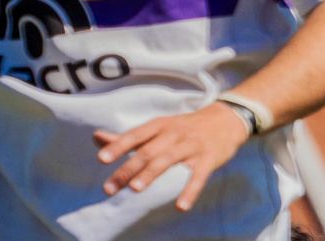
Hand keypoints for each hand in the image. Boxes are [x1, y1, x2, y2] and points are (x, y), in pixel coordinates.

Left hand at [94, 103, 250, 209]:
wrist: (227, 118)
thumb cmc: (186, 127)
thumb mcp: (160, 127)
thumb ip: (130, 137)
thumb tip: (97, 137)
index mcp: (161, 125)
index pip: (137, 135)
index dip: (119, 146)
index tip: (102, 159)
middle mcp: (175, 133)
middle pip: (149, 150)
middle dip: (129, 168)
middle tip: (109, 187)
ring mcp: (193, 145)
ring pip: (169, 159)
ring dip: (152, 173)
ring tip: (135, 189)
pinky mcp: (209, 158)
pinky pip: (199, 175)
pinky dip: (190, 190)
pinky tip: (181, 206)